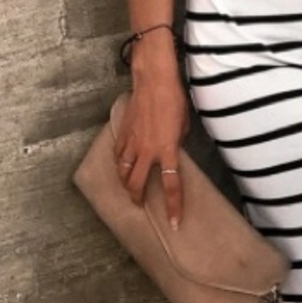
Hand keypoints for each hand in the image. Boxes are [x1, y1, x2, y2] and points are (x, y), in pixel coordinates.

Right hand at [114, 75, 190, 223]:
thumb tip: (171, 152)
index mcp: (167, 149)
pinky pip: (118, 154)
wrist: (154, 81)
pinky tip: (121, 165)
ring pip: (122, 172)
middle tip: (141, 205)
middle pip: (137, 184)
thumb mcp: (183, 125)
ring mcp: (132, 142)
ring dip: (125, 183)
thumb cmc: (174, 100)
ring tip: (129, 188)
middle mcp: (147, 150)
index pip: (172, 184)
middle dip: (138, 198)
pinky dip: (119, 163)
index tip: (173, 222)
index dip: (173, 205)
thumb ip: (176, 143)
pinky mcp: (123, 133)